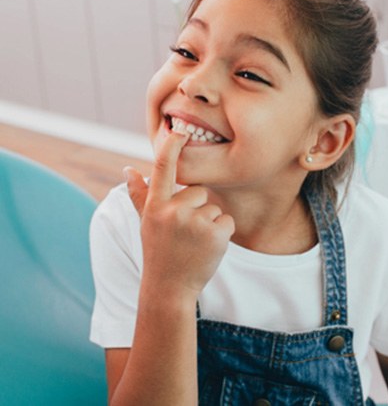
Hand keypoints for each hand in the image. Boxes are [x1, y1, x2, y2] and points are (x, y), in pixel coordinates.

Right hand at [124, 131, 234, 296]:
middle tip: (185, 232)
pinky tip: (207, 248)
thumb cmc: (158, 251)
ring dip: (209, 223)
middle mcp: (173, 211)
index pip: (162, 168)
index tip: (179, 130)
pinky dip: (222, 233)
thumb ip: (139, 195)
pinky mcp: (215, 234)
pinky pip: (227, 220)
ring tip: (194, 243)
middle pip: (199, 190)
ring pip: (214, 207)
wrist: (169, 289)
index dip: (172, 146)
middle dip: (197, 208)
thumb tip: (128, 169)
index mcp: (155, 206)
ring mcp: (195, 222)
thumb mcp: (145, 223)